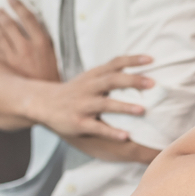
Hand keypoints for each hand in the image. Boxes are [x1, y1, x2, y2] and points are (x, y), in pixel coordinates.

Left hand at [0, 0, 60, 81]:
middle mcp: (27, 48)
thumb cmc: (53, 74)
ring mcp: (15, 58)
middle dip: (1, 14)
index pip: (27, 17)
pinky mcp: (7, 66)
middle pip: (9, 24)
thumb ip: (44, 38)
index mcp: (42, 42)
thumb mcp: (55, 53)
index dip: (17, 5)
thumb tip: (34, 22)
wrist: (47, 96)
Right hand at [25, 54, 154, 140]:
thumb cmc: (74, 91)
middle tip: (152, 83)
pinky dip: (111, 132)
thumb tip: (140, 67)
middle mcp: (89, 88)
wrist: (42, 103)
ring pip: (105, 104)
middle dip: (132, 81)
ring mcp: (83, 105)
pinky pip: (97, 128)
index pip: (115, 63)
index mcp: (94, 75)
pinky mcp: (79, 123)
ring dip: (124, 106)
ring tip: (142, 110)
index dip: (133, 60)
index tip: (151, 59)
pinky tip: (125, 136)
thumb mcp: (89, 77)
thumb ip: (110, 72)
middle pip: (112, 81)